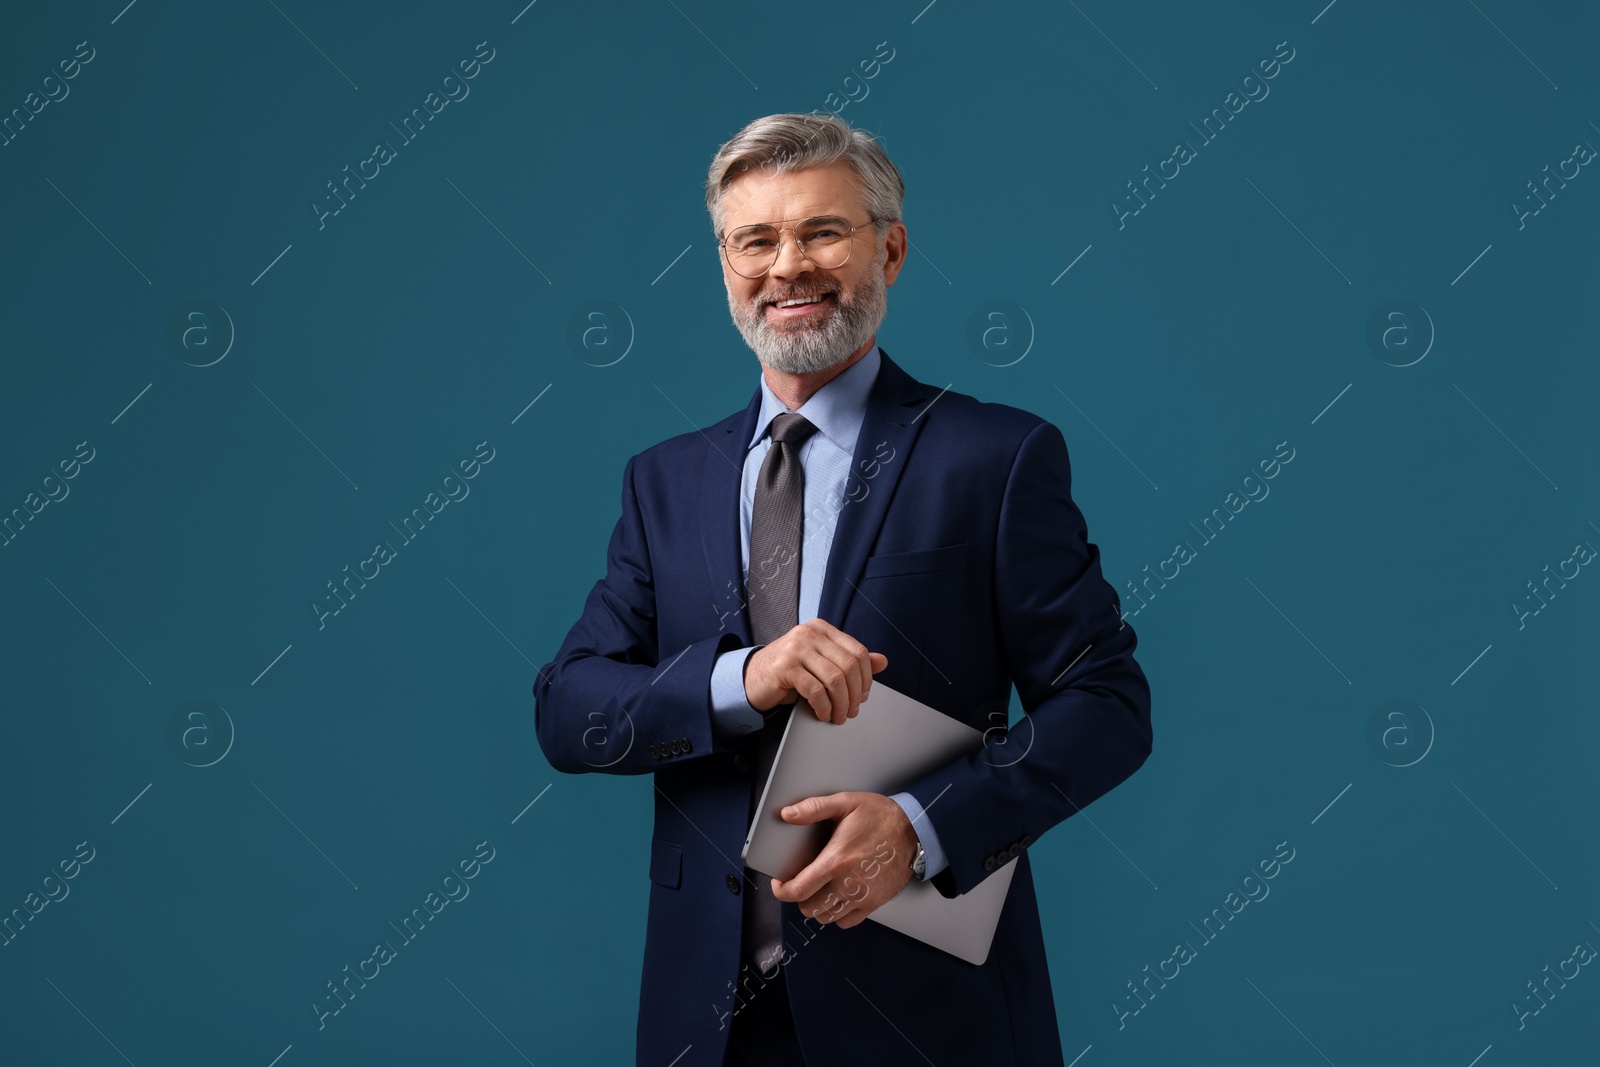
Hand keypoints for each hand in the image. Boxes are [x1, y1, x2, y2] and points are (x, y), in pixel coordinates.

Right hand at [744, 619, 887, 724]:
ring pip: (834, 679)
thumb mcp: (822, 663)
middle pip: (848, 666)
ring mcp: (796, 648)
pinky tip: (822, 714)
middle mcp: (810, 633)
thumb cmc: (789, 671)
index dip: (866, 678)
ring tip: (838, 716)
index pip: (858, 651)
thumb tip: (882, 662)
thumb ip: (850, 661)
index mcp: (822, 629)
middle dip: (854, 695)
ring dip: (840, 704)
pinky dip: (823, 707)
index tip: (863, 696)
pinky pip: (815, 690)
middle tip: (851, 711)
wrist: (752, 677)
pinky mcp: (784, 667)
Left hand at [770, 791, 918, 928]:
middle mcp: (848, 884)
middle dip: (799, 897)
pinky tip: (838, 897)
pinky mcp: (874, 903)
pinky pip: (847, 922)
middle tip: (801, 883)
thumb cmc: (881, 816)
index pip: (798, 890)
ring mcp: (862, 897)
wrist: (915, 830)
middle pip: (809, 909)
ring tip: (819, 889)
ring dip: (818, 907)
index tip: (779, 883)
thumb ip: (813, 808)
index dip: (781, 891)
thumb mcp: (845, 802)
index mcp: (836, 861)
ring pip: (826, 918)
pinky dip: (837, 914)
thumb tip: (787, 813)